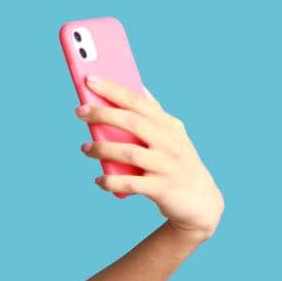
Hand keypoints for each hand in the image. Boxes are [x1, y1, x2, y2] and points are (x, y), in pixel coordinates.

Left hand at [77, 75, 224, 239]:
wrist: (201, 202)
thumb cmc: (178, 163)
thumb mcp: (172, 135)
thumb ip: (154, 114)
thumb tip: (136, 87)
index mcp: (169, 125)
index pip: (139, 101)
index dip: (114, 89)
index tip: (90, 79)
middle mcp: (170, 142)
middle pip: (133, 122)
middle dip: (103, 114)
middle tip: (79, 111)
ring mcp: (167, 165)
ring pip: (130, 152)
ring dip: (103, 149)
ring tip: (85, 148)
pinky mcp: (162, 189)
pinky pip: (131, 183)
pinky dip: (112, 182)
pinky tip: (99, 180)